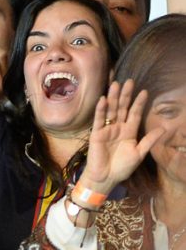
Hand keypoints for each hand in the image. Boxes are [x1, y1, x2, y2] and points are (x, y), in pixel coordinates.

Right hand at [79, 80, 163, 194]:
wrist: (106, 177)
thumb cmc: (122, 167)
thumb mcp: (139, 153)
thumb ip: (149, 140)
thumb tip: (164, 129)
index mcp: (129, 131)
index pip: (134, 114)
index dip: (139, 103)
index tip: (144, 91)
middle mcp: (118, 127)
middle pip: (122, 108)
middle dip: (126, 95)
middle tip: (129, 81)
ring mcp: (107, 129)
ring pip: (111, 110)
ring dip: (113, 97)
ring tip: (116, 84)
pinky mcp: (96, 133)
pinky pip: (99, 119)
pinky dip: (101, 109)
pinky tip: (104, 99)